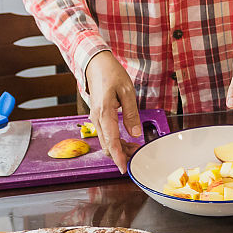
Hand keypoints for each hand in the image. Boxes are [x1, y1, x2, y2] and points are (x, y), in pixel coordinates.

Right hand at [84, 51, 142, 173]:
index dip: (118, 157)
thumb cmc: (111, 74)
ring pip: (105, 141)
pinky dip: (115, 140)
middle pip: (107, 145)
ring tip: (134, 148)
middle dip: (121, 154)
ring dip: (118, 148)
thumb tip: (135, 133)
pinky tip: (126, 139)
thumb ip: (131, 113)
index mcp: (104, 112)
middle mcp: (96, 118)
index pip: (111, 141)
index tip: (124, 168)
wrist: (95, 64)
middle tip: (137, 155)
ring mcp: (95, 118)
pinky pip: (105, 134)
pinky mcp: (97, 116)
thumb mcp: (127, 91)